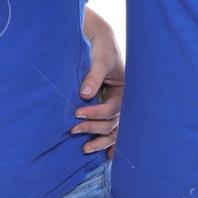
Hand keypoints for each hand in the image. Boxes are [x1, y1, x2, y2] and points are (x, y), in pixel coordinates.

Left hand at [74, 11, 123, 155]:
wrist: (97, 40)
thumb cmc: (100, 48)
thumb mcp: (99, 59)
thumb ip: (93, 76)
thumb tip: (85, 94)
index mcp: (124, 90)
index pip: (112, 109)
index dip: (95, 114)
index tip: (77, 114)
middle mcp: (122, 101)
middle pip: (112, 124)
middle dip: (94, 129)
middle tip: (73, 131)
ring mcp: (114, 106)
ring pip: (113, 130)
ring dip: (101, 141)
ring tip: (85, 150)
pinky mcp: (106, 107)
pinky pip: (111, 129)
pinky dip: (110, 143)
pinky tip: (107, 157)